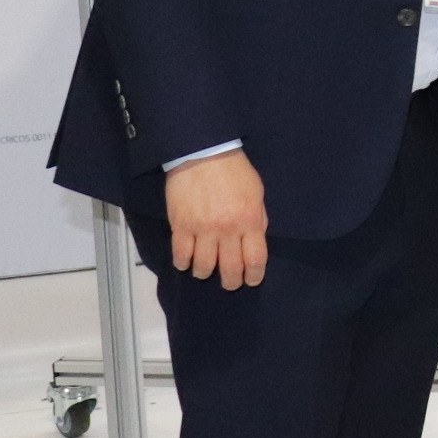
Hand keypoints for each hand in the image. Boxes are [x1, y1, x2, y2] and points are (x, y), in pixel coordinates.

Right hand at [165, 149, 268, 288]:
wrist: (204, 154)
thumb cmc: (235, 172)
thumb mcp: (257, 194)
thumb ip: (257, 220)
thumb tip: (254, 241)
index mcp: (250, 221)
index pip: (255, 260)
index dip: (254, 276)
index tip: (251, 280)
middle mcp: (227, 230)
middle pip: (230, 268)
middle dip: (231, 282)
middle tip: (230, 283)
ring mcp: (202, 229)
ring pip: (203, 266)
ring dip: (205, 273)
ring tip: (205, 272)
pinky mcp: (180, 225)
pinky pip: (181, 254)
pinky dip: (183, 263)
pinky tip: (186, 263)